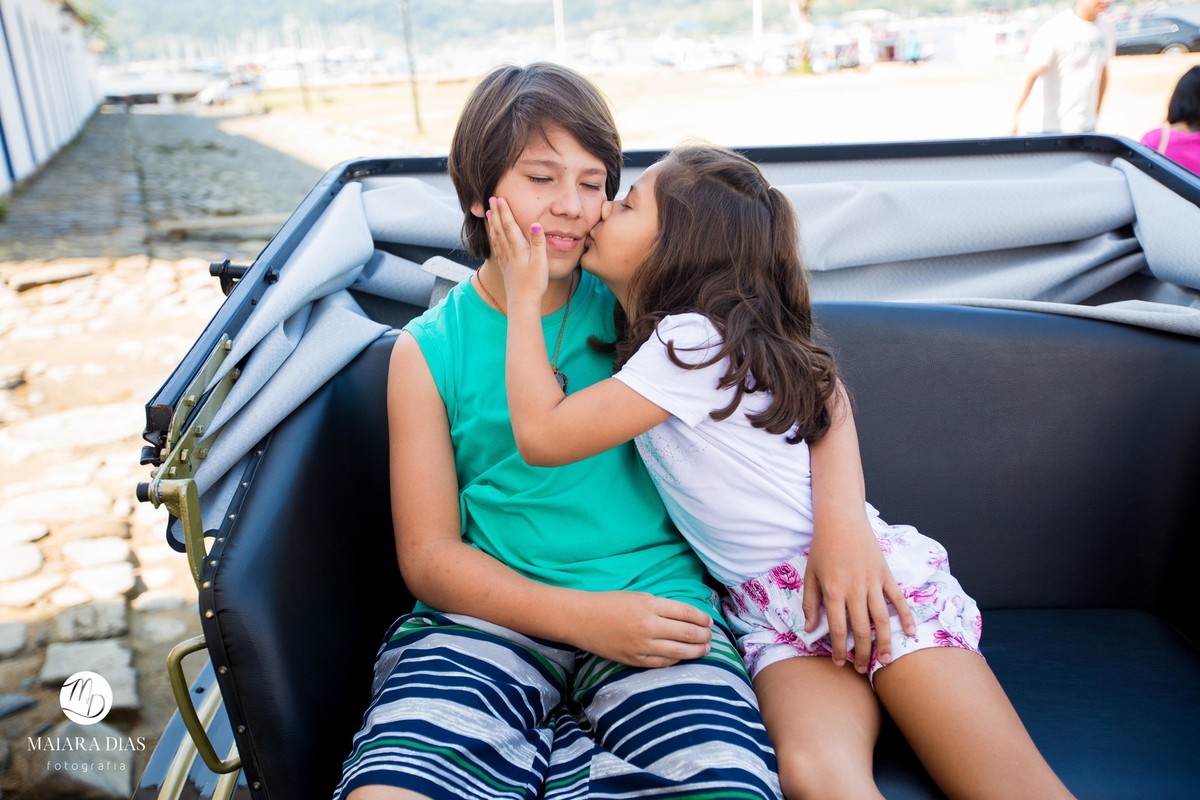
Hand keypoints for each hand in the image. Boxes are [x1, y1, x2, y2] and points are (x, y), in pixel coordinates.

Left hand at [485, 196, 547, 304]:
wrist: (523, 302)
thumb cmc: (534, 283)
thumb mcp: (541, 262)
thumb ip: (538, 242)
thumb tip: (535, 224)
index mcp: (518, 249)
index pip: (509, 226)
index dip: (504, 211)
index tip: (500, 198)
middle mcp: (508, 252)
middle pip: (500, 229)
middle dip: (496, 213)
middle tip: (490, 199)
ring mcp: (505, 260)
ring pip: (496, 237)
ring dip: (492, 224)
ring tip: (488, 213)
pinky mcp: (504, 267)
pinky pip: (496, 248)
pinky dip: (492, 238)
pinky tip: (492, 236)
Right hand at [572, 591, 712, 667]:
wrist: (582, 619)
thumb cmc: (610, 603)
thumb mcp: (639, 596)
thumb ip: (662, 607)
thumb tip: (687, 617)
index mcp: (650, 605)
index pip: (687, 613)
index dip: (702, 619)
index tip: (709, 622)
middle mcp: (649, 626)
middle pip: (687, 633)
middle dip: (704, 636)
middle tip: (710, 637)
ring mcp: (642, 645)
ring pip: (679, 652)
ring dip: (696, 651)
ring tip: (705, 649)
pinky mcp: (634, 660)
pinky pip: (662, 663)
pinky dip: (676, 661)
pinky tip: (683, 657)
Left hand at [802, 523, 916, 673]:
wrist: (841, 520)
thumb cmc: (823, 548)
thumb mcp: (810, 575)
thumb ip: (810, 603)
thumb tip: (809, 628)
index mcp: (834, 590)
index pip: (838, 628)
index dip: (839, 648)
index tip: (839, 663)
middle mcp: (855, 589)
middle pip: (861, 628)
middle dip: (862, 653)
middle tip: (863, 670)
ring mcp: (872, 582)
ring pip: (881, 618)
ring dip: (883, 642)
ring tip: (885, 661)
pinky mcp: (885, 574)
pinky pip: (897, 599)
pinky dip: (905, 616)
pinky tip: (909, 633)